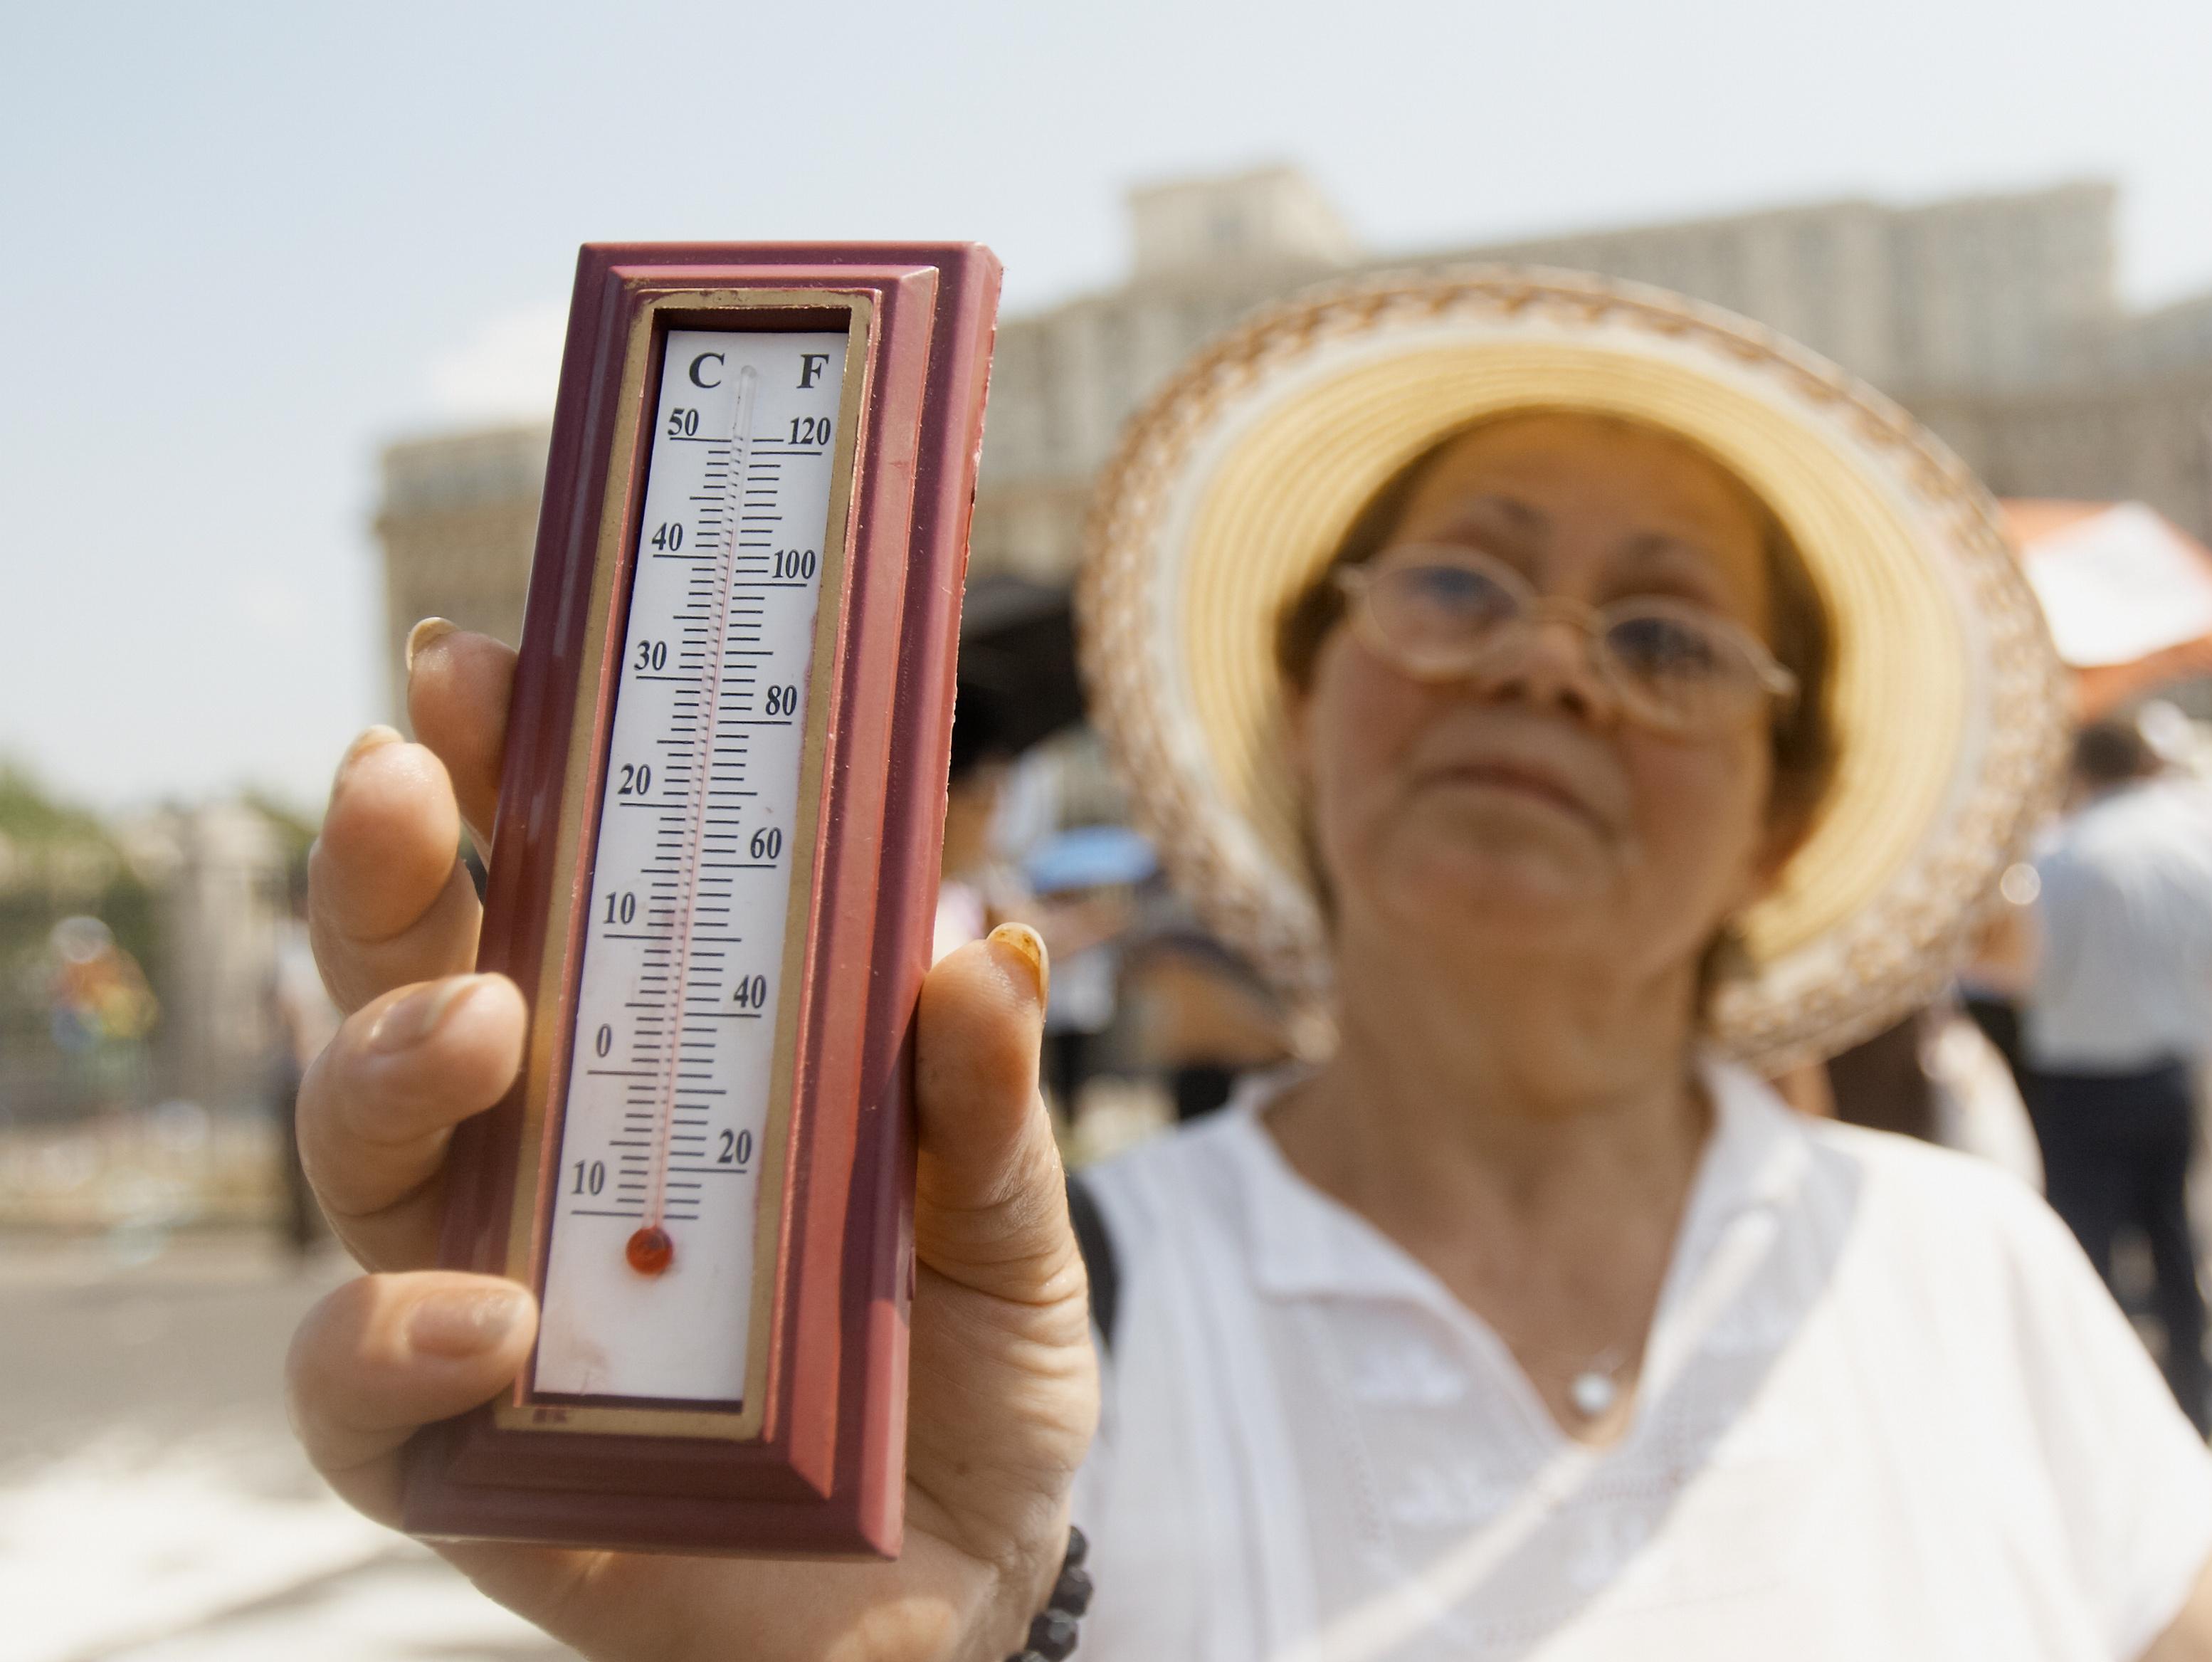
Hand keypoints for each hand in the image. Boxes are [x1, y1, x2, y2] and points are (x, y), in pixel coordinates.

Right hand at [286, 624, 1096, 1661]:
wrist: (964, 1587)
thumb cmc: (961, 1372)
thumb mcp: (1002, 1222)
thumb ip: (981, 1107)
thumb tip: (985, 951)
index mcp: (660, 1063)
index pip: (546, 892)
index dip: (497, 770)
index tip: (484, 664)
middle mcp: (547, 1160)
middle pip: (409, 985)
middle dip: (385, 868)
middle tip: (402, 777)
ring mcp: (491, 1294)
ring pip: (355, 1156)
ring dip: (386, 1064)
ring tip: (486, 1027)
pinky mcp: (467, 1458)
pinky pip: (358, 1393)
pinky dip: (393, 1340)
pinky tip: (490, 1314)